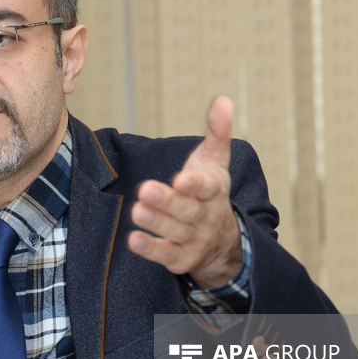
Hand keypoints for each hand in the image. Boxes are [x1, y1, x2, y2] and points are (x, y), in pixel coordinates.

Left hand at [128, 96, 241, 288]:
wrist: (222, 240)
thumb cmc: (209, 192)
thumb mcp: (215, 161)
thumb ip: (217, 132)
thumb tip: (223, 100)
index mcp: (215, 191)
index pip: (208, 188)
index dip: (195, 185)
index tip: (182, 179)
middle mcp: (207, 216)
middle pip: (187, 210)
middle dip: (167, 201)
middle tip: (145, 190)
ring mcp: (194, 239)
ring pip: (175, 231)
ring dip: (156, 222)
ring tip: (137, 210)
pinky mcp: (180, 258)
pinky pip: (165, 254)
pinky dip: (150, 249)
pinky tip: (133, 239)